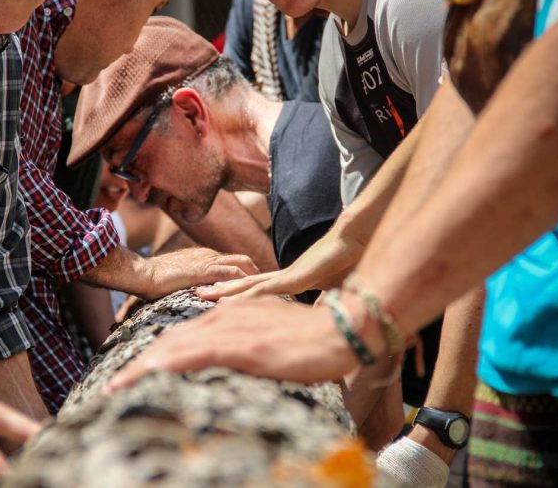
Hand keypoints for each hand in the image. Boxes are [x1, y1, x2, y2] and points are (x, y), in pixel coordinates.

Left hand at [105, 296, 355, 391]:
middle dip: (138, 366)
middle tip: (113, 386)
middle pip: (169, 342)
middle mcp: (222, 316)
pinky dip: (168, 365)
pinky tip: (149, 375)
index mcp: (227, 315)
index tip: (132, 376)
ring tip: (117, 387)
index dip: (153, 358)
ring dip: (142, 368)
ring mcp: (231, 329)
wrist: (340, 330)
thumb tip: (228, 362)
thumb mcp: (267, 336)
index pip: (180, 338)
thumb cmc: (308, 339)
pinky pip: (195, 354)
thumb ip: (243, 343)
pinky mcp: (242, 345)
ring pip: (174, 348)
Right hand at [140, 247, 258, 299]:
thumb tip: (199, 298)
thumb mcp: (179, 282)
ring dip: (256, 279)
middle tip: (271, 290)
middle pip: (243, 261)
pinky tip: (255, 294)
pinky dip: (245, 283)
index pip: (234, 263)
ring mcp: (208, 261)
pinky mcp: (205, 269)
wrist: (142, 273)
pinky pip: (232, 274)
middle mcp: (210, 256)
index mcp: (205, 258)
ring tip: (269, 293)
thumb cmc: (154, 281)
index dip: (248, 275)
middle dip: (258, 275)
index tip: (259, 287)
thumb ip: (192, 286)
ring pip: (242, 265)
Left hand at [197, 228, 364, 299]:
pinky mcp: (296, 277)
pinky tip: (229, 302)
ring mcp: (288, 275)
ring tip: (203, 294)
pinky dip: (247, 296)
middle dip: (222, 289)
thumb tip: (322, 317)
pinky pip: (266, 289)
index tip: (219, 300)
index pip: (258, 290)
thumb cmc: (350, 261)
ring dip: (226, 290)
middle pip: (246, 284)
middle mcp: (284, 276)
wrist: (359, 239)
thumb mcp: (334, 290)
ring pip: (249, 285)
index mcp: (291, 280)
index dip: (239, 294)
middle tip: (198, 293)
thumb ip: (325, 303)